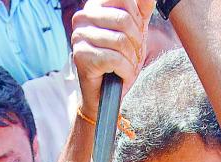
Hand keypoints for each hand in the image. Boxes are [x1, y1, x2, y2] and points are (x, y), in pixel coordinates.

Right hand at [71, 0, 154, 116]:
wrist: (106, 93)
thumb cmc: (119, 60)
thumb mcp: (135, 31)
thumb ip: (142, 10)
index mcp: (93, 7)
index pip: (124, 0)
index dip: (137, 19)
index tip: (135, 34)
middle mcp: (82, 18)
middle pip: (124, 20)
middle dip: (136, 42)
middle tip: (133, 55)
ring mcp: (79, 37)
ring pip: (120, 41)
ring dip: (131, 59)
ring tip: (127, 66)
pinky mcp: (81, 57)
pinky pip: (115, 59)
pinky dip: (125, 70)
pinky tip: (121, 74)